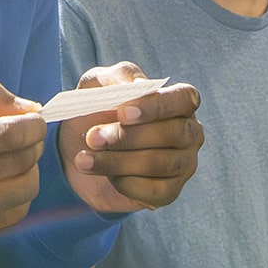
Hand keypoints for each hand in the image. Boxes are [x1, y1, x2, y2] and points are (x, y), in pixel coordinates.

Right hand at [0, 81, 47, 240]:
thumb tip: (31, 108)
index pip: (8, 136)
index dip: (33, 126)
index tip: (35, 120)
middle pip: (20, 162)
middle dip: (33, 144)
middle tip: (27, 136)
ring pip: (25, 190)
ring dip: (31, 170)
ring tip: (16, 158)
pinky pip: (15, 213)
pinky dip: (20, 194)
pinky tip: (4, 180)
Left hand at [58, 62, 204, 214]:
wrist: (78, 151)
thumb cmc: (96, 110)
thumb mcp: (98, 84)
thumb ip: (119, 76)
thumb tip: (138, 86)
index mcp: (178, 102)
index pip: (185, 99)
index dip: (157, 106)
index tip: (123, 113)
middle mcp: (189, 133)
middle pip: (173, 134)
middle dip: (128, 137)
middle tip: (92, 137)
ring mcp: (183, 164)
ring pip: (160, 164)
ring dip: (118, 161)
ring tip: (84, 159)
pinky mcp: (169, 192)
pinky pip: (155, 191)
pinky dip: (126, 183)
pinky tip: (105, 175)